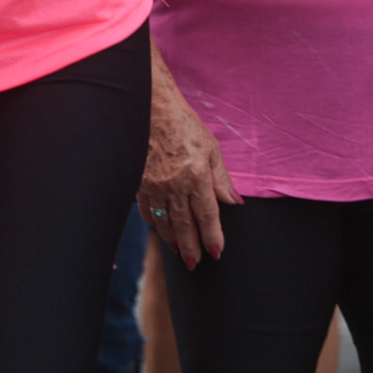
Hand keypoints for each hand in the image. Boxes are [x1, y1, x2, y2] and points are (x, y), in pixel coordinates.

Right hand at [139, 80, 237, 266]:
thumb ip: (221, 178)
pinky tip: (159, 230)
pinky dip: (153, 223)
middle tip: (196, 264)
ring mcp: (154, 185)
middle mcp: (174, 185)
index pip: (207, 215)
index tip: (216, 252)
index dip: (212, 236)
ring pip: (164, 222)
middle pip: (184, 225)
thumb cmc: (185, 125)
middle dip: (192, 247)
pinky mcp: (138, 182)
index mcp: (196, 176)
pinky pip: (145, 210)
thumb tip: (234, 201)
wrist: (151, 108)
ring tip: (180, 253)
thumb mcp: (211, 148)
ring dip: (173, 240)